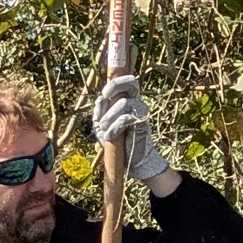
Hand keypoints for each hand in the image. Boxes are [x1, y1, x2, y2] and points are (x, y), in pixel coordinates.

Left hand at [90, 73, 169, 187]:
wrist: (132, 161)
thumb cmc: (116, 142)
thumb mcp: (102, 127)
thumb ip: (99, 112)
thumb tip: (101, 98)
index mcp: (126, 100)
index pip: (125, 82)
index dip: (115, 81)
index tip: (104, 94)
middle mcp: (136, 103)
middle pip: (131, 82)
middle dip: (116, 85)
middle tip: (105, 95)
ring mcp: (141, 112)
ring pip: (124, 103)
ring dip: (109, 116)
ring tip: (103, 130)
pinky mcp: (143, 123)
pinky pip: (126, 118)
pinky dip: (114, 127)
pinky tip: (110, 137)